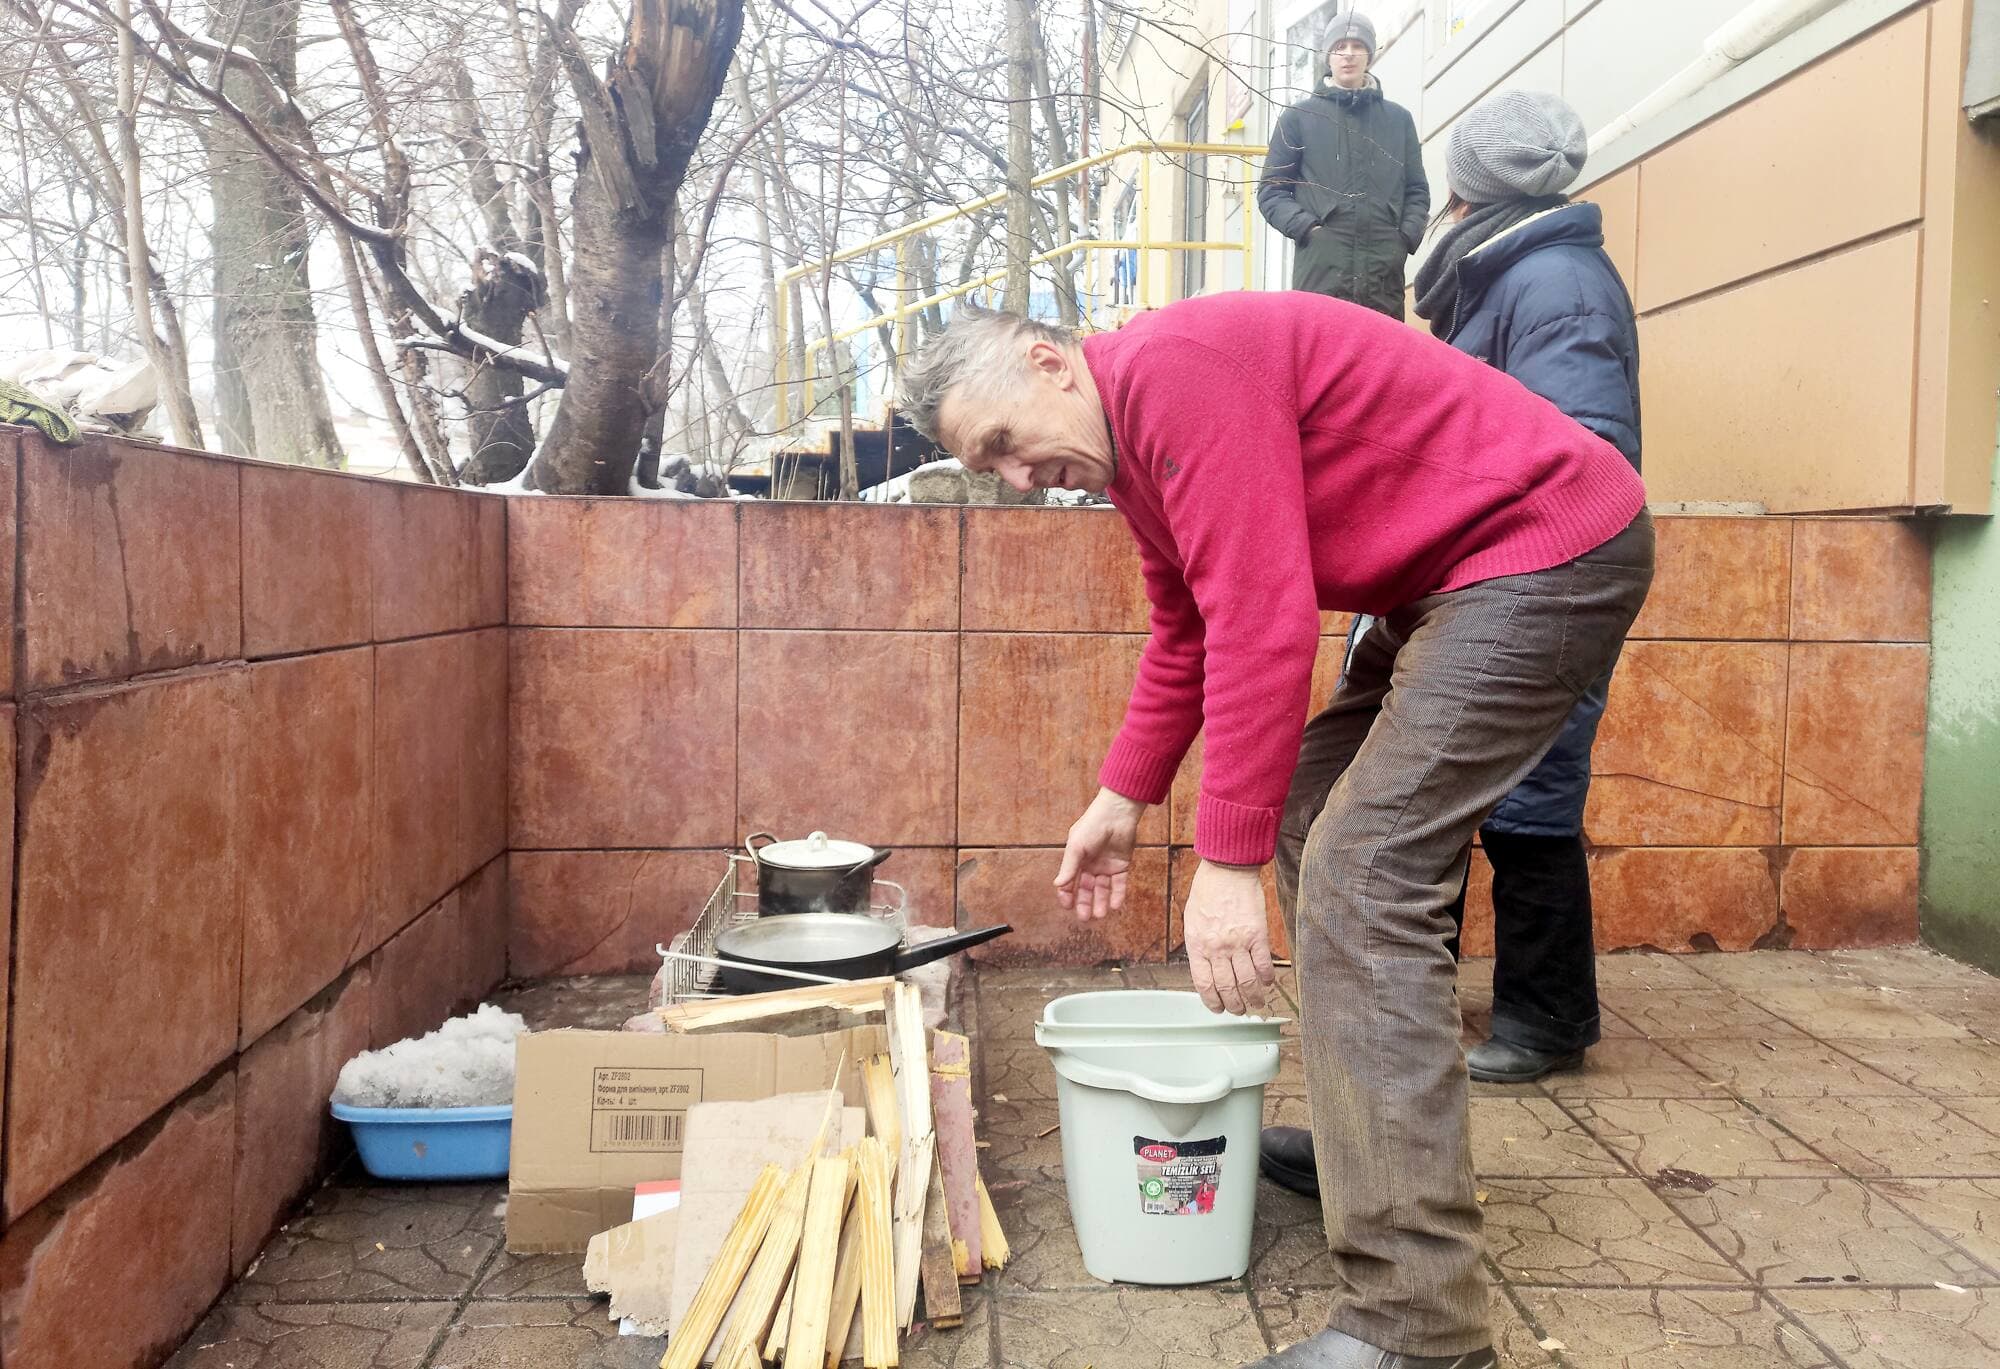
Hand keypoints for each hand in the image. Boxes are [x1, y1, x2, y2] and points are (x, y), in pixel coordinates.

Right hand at [1054, 787, 1145, 921]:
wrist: (1117, 814)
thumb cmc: (1092, 826)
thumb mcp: (1076, 847)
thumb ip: (1069, 867)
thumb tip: (1057, 885)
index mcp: (1077, 859)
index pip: (1070, 881)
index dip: (1067, 894)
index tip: (1067, 906)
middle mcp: (1091, 865)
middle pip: (1087, 889)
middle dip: (1085, 903)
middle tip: (1085, 918)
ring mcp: (1107, 866)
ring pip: (1103, 889)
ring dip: (1101, 902)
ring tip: (1100, 915)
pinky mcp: (1122, 865)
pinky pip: (1120, 884)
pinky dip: (1118, 895)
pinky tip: (1116, 906)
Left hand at [1183, 860, 1274, 1015]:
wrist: (1227, 870)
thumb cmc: (1207, 893)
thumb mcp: (1192, 922)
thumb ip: (1199, 948)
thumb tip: (1207, 972)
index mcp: (1198, 945)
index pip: (1204, 984)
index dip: (1212, 1002)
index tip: (1218, 1009)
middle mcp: (1218, 947)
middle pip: (1227, 988)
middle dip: (1234, 1006)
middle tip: (1238, 1010)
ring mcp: (1239, 942)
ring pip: (1248, 982)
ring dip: (1253, 998)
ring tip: (1255, 1004)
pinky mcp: (1258, 935)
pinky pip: (1264, 965)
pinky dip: (1266, 978)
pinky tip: (1267, 984)